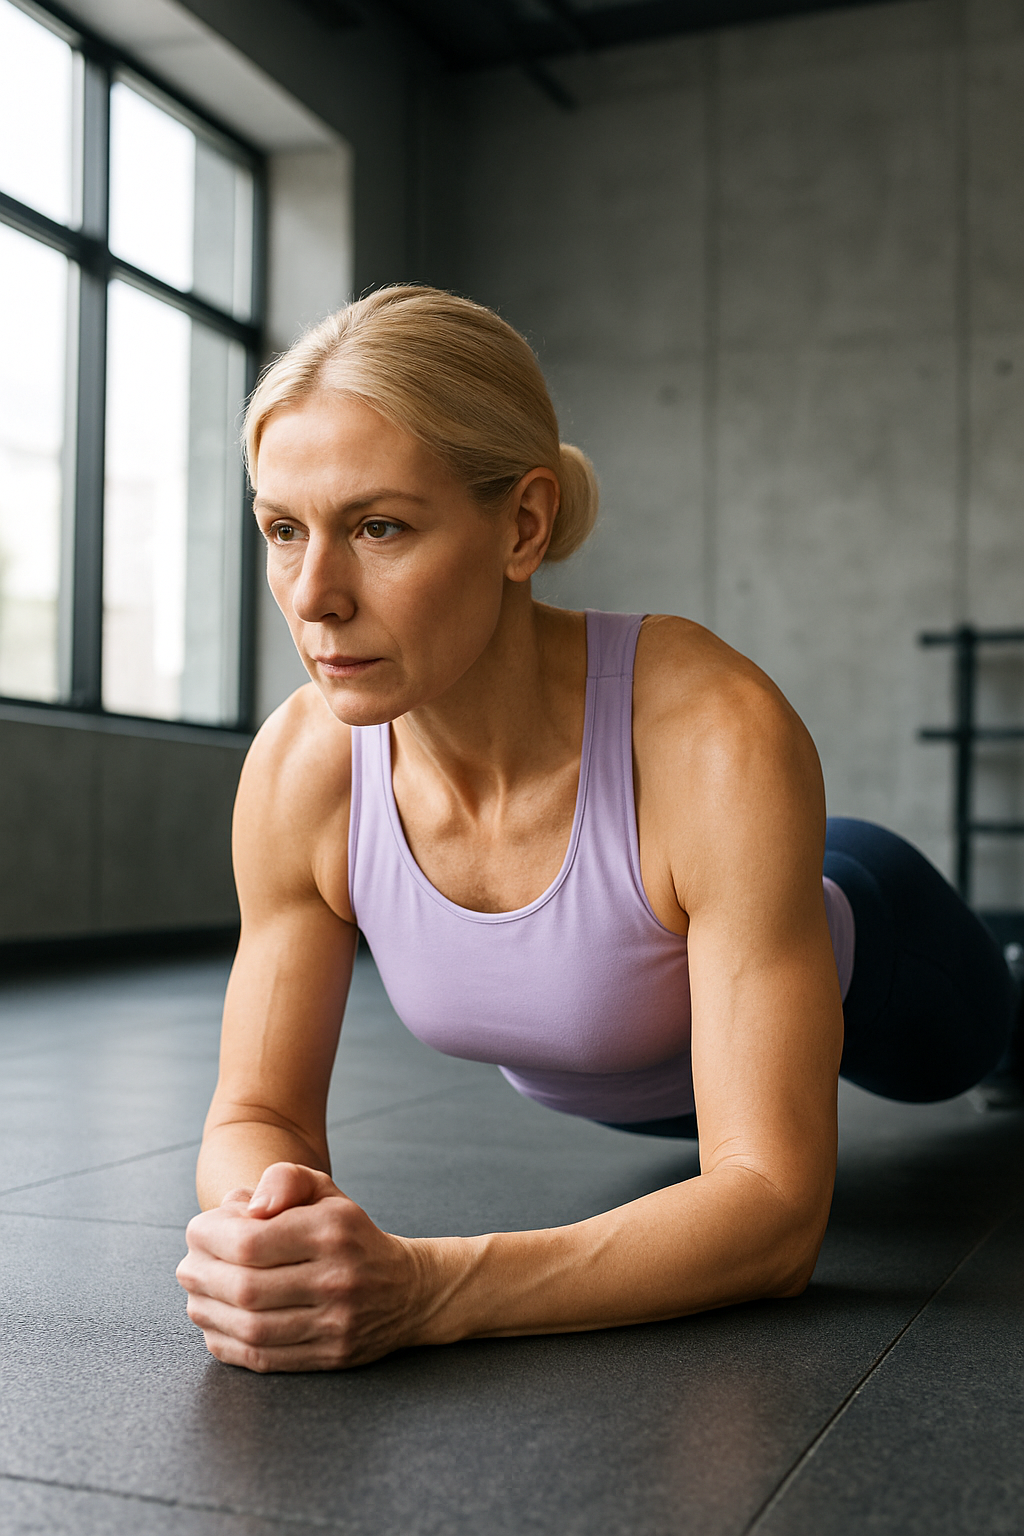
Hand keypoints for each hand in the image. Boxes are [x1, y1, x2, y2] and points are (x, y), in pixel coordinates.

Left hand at [176, 1163, 423, 1371]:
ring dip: (208, 1312)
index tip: (196, 1232)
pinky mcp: (330, 1357)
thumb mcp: (325, 1191)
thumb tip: (245, 1204)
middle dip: (202, 1276)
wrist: (405, 1291)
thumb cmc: (349, 1234)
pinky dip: (227, 1344)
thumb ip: (284, 1180)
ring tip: (194, 1295)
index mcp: (330, 1231)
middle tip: (186, 1267)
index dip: (210, 1238)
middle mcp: (336, 1279)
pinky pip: (263, 1359)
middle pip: (245, 1287)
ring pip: (251, 1328)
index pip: (251, 1241)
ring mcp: (335, 1323)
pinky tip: (214, 1326)